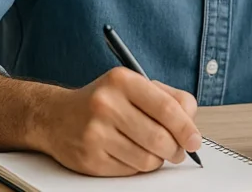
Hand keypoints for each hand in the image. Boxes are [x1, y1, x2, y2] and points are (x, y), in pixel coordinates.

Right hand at [37, 68, 200, 176]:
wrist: (55, 117)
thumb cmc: (103, 101)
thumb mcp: (134, 86)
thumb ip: (168, 98)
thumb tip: (191, 124)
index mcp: (122, 81)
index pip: (166, 107)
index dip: (186, 127)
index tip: (195, 139)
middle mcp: (106, 104)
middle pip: (159, 137)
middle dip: (176, 149)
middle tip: (178, 151)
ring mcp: (95, 133)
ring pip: (147, 159)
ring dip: (157, 159)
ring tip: (152, 150)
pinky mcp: (90, 158)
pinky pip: (130, 171)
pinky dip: (137, 166)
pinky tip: (129, 153)